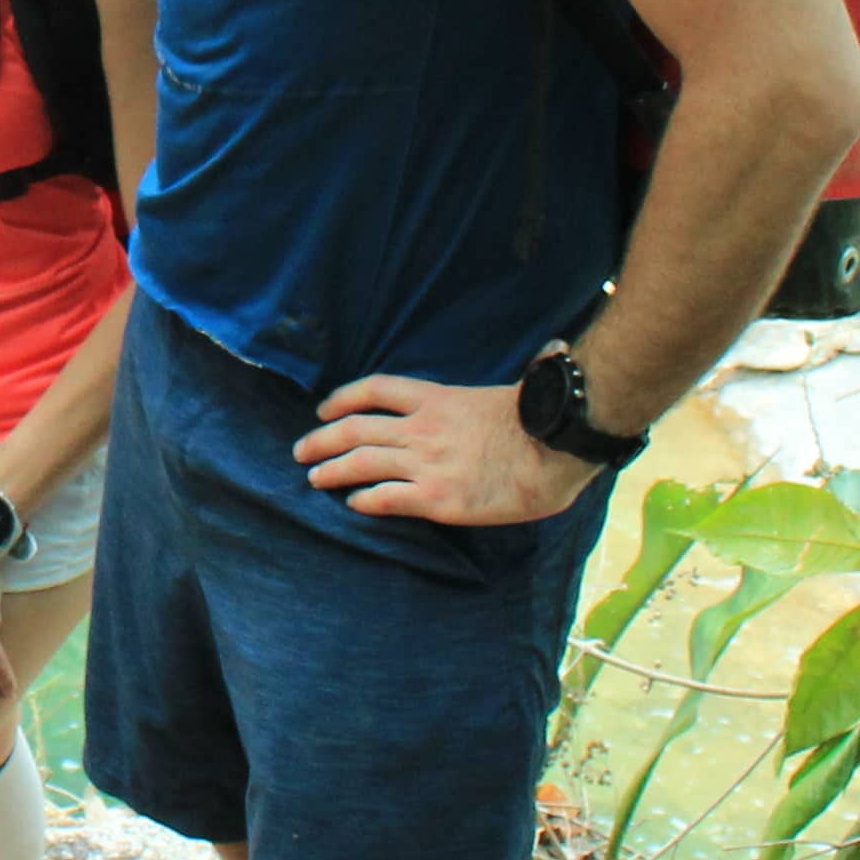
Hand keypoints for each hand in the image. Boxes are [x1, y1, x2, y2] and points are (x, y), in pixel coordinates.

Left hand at [296, 376, 599, 525]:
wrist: (557, 447)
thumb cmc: (541, 422)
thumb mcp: (502, 394)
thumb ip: (487, 390)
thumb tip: (541, 354)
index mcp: (437, 399)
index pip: (375, 389)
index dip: (343, 398)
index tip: (324, 408)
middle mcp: (422, 428)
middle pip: (355, 428)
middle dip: (321, 439)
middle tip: (301, 451)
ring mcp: (427, 463)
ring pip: (360, 463)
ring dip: (331, 470)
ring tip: (314, 478)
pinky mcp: (437, 499)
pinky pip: (385, 498)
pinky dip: (363, 500)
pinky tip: (354, 505)